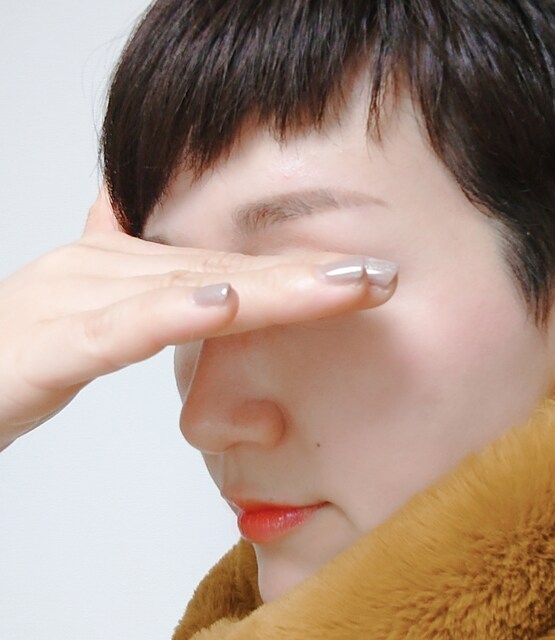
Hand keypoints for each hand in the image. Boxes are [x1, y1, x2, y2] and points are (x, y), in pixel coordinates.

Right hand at [0, 191, 396, 448]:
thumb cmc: (16, 355)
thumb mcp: (89, 321)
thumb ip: (138, 295)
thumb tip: (196, 280)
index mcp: (121, 269)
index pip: (227, 264)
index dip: (297, 268)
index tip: (364, 276)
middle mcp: (103, 270)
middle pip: (222, 266)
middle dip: (306, 273)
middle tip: (380, 275)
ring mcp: (74, 300)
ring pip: (187, 287)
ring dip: (271, 287)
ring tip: (344, 284)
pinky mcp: (46, 346)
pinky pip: (120, 328)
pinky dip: (174, 313)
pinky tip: (227, 304)